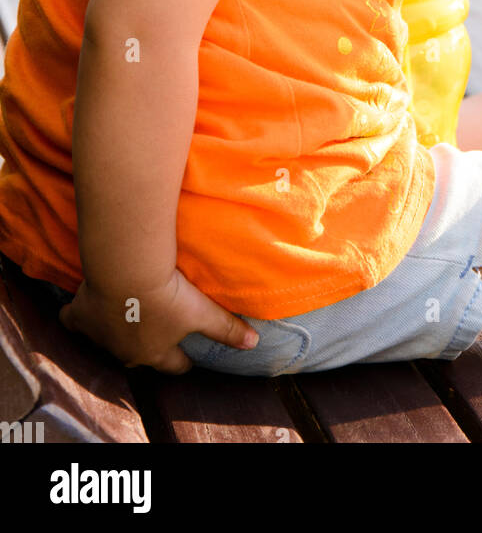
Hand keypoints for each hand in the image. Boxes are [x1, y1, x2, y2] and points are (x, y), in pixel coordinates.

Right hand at [58, 267, 258, 374]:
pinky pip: (73, 320)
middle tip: (156, 330)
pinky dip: (77, 315)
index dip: (184, 359)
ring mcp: (100, 335)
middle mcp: (126, 350)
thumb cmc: (167, 294)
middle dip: (148, 346)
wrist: (126, 271)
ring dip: (115, 331)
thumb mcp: (201, 311)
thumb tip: (254, 343)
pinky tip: (81, 307)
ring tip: (124, 316)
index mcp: (156, 351)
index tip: (190, 354)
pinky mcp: (80, 316)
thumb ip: (227, 328)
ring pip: (107, 340)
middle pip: (139, 355)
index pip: (173, 364)